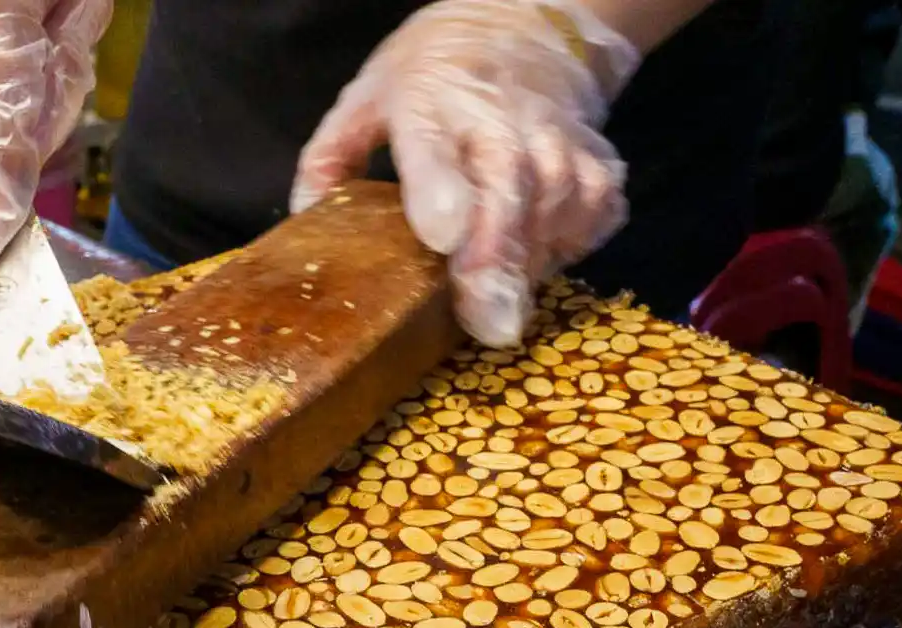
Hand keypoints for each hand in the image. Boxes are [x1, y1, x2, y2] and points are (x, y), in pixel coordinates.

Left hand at [291, 0, 641, 346]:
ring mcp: (555, 135)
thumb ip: (330, 157)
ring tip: (503, 308)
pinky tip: (541, 259)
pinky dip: (573, 244)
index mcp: (429, 103)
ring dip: (533, 262)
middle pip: (507, 187)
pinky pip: (596, 209)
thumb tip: (305, 219)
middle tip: (490, 324)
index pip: (433, 147)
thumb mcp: (366, 96)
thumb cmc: (433, 74)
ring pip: (558, 203)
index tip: (442, 236)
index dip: (441, 192)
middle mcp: (497, 117)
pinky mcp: (596, 153)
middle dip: (499, 258)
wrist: (524, 21)